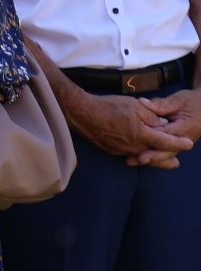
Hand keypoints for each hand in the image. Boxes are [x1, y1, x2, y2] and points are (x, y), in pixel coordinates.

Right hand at [66, 90, 192, 167]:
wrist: (81, 112)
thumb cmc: (108, 106)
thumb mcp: (134, 106)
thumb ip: (151, 116)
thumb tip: (161, 124)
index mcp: (141, 134)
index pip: (165, 142)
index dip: (179, 143)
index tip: (189, 144)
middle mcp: (133, 146)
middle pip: (154, 155)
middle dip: (166, 159)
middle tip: (176, 164)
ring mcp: (120, 150)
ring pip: (140, 155)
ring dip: (150, 156)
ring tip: (158, 159)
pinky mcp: (110, 150)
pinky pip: (128, 153)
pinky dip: (136, 153)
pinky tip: (136, 150)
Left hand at [140, 89, 200, 158]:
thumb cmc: (192, 102)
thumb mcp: (178, 100)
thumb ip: (161, 104)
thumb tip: (142, 102)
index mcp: (185, 128)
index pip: (167, 136)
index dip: (152, 140)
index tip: (138, 141)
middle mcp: (183, 140)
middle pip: (166, 151)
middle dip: (151, 156)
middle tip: (135, 159)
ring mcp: (180, 144)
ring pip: (165, 155)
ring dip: (149, 159)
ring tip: (132, 161)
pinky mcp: (175, 144)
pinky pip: (164, 152)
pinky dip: (152, 156)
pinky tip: (137, 158)